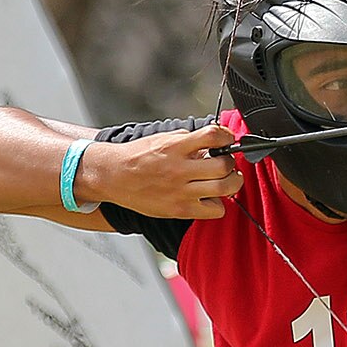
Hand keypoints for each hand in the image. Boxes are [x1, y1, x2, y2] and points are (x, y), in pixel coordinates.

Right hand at [85, 124, 245, 219]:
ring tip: (225, 179)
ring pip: (224, 188)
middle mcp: (179, 169)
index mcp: (175, 147)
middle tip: (226, 162)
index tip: (227, 139)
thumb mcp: (163, 139)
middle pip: (224, 166)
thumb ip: (189, 140)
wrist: (114, 176)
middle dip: (230, 162)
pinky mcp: (180, 209)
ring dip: (232, 182)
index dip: (226, 136)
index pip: (212, 136)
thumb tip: (215, 141)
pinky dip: (218, 203)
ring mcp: (180, 192)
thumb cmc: (139, 157)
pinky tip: (210, 196)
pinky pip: (215, 210)